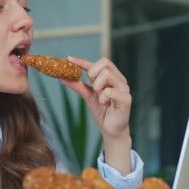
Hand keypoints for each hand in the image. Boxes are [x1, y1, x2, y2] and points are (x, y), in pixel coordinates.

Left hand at [62, 56, 132, 174]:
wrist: (111, 130)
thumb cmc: (103, 112)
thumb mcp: (88, 96)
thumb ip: (78, 86)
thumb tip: (63, 77)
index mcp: (112, 77)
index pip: (99, 63)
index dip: (83, 60)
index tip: (69, 59)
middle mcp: (119, 79)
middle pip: (104, 63)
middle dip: (92, 74)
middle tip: (93, 88)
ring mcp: (124, 88)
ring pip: (106, 74)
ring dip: (98, 86)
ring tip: (100, 97)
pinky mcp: (126, 99)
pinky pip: (109, 91)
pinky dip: (102, 97)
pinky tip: (104, 103)